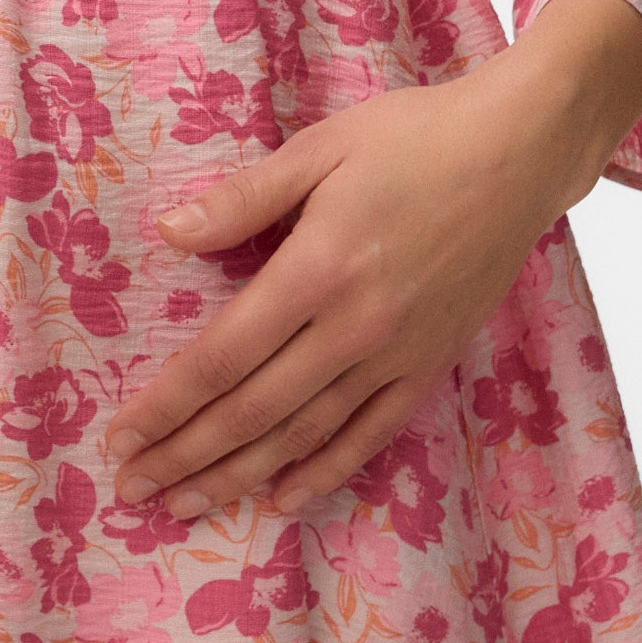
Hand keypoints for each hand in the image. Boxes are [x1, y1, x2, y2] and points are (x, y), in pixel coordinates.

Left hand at [100, 0, 641, 524]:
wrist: (520, 152)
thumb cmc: (414, 137)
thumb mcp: (320, 149)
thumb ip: (243, 199)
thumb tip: (169, 233)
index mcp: (316, 270)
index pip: (222, 357)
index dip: (167, 405)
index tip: (121, 437)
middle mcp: (354, 327)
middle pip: (253, 410)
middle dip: (186, 455)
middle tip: (134, 489)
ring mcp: (397, 354)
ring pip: (305, 433)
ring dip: (240, 475)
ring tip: (187, 505)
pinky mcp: (432, 364)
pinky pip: (371, 434)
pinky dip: (325, 471)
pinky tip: (284, 498)